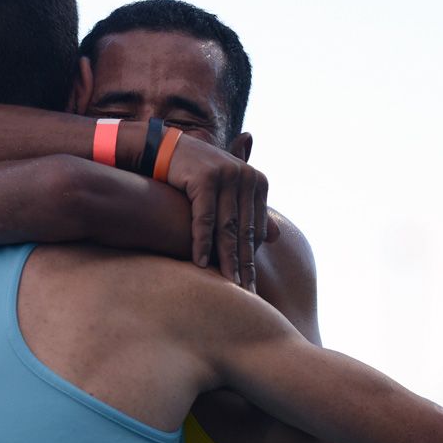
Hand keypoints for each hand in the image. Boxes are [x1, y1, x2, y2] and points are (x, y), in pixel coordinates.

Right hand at [163, 135, 276, 291]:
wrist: (165, 150)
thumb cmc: (198, 175)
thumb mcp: (229, 192)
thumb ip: (251, 212)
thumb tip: (277, 237)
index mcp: (257, 181)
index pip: (256, 227)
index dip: (252, 257)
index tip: (251, 282)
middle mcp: (246, 176)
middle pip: (244, 229)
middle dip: (244, 264)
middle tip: (246, 291)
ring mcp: (226, 175)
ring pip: (227, 227)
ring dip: (226, 258)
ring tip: (229, 284)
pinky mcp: (205, 178)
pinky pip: (204, 219)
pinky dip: (202, 243)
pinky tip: (200, 263)